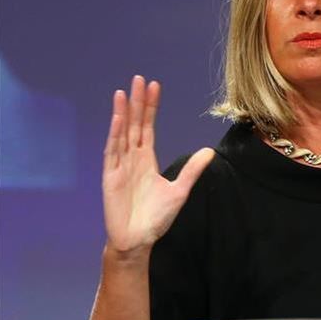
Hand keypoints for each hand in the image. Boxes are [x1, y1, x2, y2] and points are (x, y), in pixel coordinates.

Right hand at [101, 75, 214, 256]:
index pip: (148, 127)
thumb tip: (208, 151)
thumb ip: (192, 170)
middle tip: (140, 79)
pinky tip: (118, 118)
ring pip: (122, 133)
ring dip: (123, 113)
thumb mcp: (180, 190)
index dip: (151, 108)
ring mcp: (120, 166)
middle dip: (137, 102)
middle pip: (134, 124)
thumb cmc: (156, 217)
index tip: (155, 87)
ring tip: (125, 91)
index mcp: (146, 160)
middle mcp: (132, 158)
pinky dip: (115, 134)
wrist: (138, 240)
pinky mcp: (112, 177)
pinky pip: (113, 151)